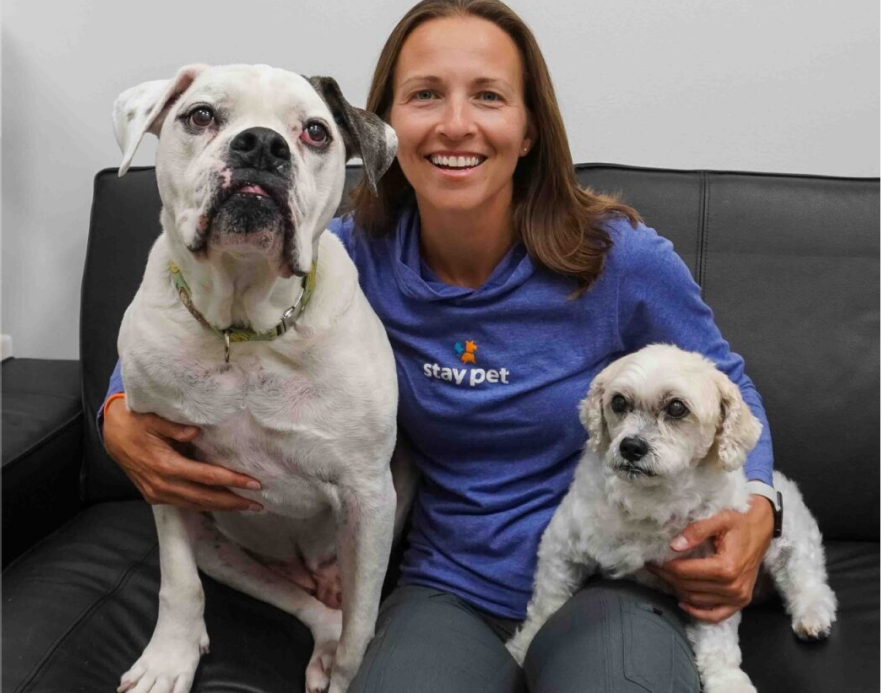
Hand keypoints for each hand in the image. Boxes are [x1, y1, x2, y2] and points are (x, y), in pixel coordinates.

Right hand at [103, 396, 262, 511]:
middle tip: (258, 504)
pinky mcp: (154, 495)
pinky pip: (184, 503)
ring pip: (194, 504)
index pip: (206, 477)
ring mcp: (156, 493)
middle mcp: (162, 484)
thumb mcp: (152, 418)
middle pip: (204, 498)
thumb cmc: (135, 421)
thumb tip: (195, 432)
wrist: (110, 434)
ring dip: (220, 506)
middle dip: (232, 502)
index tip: (253, 484)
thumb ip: (173, 427)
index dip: (231, 481)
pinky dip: (203, 505)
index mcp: (165, 465)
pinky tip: (220, 503)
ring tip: (245, 506)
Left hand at [646, 496, 773, 622]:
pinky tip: (683, 603)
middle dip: (668, 577)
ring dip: (678, 590)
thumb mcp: (719, 519)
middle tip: (654, 567)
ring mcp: (738, 597)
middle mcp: (733, 586)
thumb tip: (674, 546)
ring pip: (697, 600)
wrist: (762, 528)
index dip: (665, 567)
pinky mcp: (741, 601)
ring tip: (666, 577)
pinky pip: (716, 615)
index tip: (652, 561)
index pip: (686, 572)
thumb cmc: (739, 521)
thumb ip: (696, 531)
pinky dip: (698, 612)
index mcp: (727, 567)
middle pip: (689, 587)